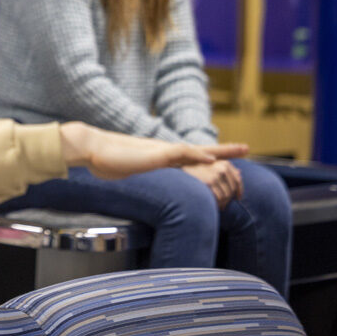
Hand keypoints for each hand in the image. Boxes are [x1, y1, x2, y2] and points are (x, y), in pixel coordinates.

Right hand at [59, 122, 247, 180]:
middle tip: (246, 148)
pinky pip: (180, 153)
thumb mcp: (126, 172)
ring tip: (241, 150)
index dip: (208, 158)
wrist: (90, 148)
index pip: (189, 157)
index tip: (225, 159)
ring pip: (196, 150)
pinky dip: (198, 155)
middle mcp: (164, 151)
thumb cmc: (103, 161)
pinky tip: (212, 158)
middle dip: (224, 151)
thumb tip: (136, 187)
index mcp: (159, 157)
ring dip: (220, 152)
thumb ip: (136, 176)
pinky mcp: (154, 154)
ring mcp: (160, 151)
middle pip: (200, 150)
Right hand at [181, 160, 243, 208]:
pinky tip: (213, 204)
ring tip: (217, 205)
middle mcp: (222, 166)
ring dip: (223, 202)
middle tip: (223, 204)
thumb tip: (240, 173)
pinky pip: (219, 198)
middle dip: (229, 198)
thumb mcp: (210, 165)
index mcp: (224, 162)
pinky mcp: (209, 182)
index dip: (239, 191)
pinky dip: (217, 203)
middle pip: (233, 188)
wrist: (179, 172)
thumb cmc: (194, 171)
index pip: (238, 179)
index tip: (238, 198)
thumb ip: (224, 168)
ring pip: (227, 195)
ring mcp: (216, 174)